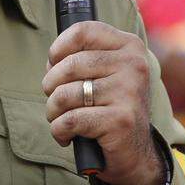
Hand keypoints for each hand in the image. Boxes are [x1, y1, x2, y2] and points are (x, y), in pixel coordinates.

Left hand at [42, 21, 165, 184]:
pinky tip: (67, 136)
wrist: (134, 153)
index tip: (53, 64)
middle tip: (56, 100)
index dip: (58, 49)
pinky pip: (69, 120)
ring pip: (64, 94)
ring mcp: (129, 92)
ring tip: (62, 118)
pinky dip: (59, 131)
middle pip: (68, 65)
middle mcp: (134, 65)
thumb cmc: (108, 107)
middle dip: (50, 86)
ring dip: (53, 111)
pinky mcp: (121, 120)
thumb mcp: (101, 74)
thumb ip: (80, 57)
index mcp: (129, 46)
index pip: (82, 31)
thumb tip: (51, 60)